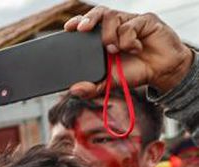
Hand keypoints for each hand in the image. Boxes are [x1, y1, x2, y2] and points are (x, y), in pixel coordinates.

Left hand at [65, 8, 193, 95]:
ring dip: (109, 36)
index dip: (77, 22)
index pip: (87, 23)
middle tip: (81, 29)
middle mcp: (116, 26)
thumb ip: (92, 86)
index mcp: (103, 37)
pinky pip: (130, 25)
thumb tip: (74, 90)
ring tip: (115, 51)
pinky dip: (129, 41)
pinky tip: (136, 49)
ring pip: (112, 17)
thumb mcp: (110, 82)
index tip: (68, 28)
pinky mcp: (146, 20)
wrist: (162, 72)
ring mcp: (131, 21)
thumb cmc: (135, 71)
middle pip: (99, 12)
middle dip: (88, 19)